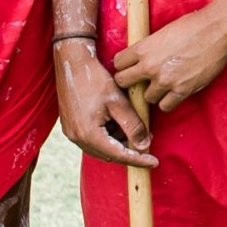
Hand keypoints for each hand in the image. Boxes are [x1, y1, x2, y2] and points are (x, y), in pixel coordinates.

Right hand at [57, 40, 157, 167]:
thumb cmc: (95, 80)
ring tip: (136, 128)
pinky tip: (120, 123)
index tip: (154, 162)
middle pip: (108, 154)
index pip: (118, 155)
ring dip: (119, 142)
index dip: (138, 160)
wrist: (72, 64)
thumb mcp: (118, 102)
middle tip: (149, 141)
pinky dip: (109, 136)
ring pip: (101, 147)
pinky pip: (94, 139)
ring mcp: (72, 133)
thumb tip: (144, 145)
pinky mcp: (72, 126)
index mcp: (88, 134)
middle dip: (130, 150)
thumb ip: (132, 125)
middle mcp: (77, 138)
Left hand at [111, 5, 226, 113]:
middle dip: (131, 81)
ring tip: (165, 84)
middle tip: (141, 79)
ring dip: (154, 92)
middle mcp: (150, 66)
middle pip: (124, 82)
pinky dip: (169, 101)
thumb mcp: (164, 31)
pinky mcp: (182, 90)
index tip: (131, 66)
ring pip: (146, 97)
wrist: (218, 28)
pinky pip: (165, 106)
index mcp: (144, 48)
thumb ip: (150, 47)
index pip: (118, 63)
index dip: (124, 65)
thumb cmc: (194, 24)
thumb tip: (144, 57)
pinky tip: (175, 92)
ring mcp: (165, 80)